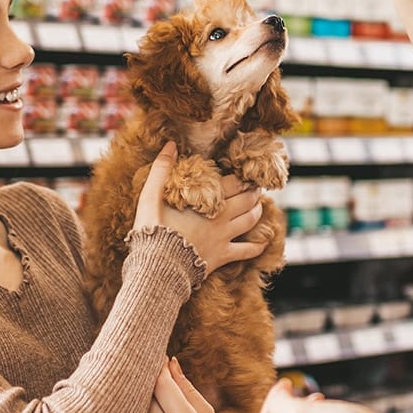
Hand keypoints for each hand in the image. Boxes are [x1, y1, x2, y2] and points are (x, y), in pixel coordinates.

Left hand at [131, 357, 218, 412]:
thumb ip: (186, 387)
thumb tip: (170, 362)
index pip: (162, 384)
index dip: (158, 367)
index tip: (158, 358)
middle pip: (145, 392)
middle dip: (145, 377)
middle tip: (146, 366)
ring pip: (134, 405)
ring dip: (136, 392)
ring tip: (141, 385)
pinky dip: (130, 409)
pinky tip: (135, 404)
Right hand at [133, 142, 264, 273]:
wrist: (158, 268)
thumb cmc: (152, 231)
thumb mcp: (150, 198)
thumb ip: (161, 170)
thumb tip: (170, 144)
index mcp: (208, 202)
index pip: (233, 183)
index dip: (240, 176)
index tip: (243, 172)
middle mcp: (221, 218)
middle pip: (247, 200)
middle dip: (253, 191)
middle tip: (254, 186)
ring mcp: (224, 238)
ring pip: (250, 221)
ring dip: (257, 211)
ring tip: (258, 205)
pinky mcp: (222, 257)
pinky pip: (247, 251)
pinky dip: (257, 246)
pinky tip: (262, 243)